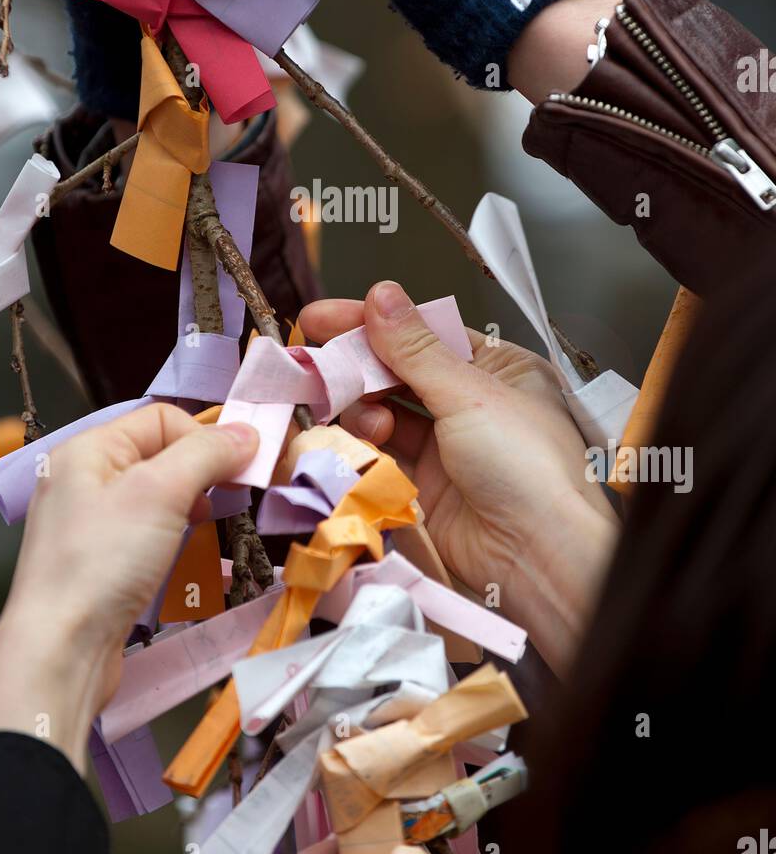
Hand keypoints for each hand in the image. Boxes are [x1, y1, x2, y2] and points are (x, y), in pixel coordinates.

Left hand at [0, 405, 257, 770]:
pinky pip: (148, 538)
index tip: (242, 468)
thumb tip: (248, 432)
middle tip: (235, 497)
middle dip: (204, 474)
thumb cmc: (104, 562)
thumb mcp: (161, 491)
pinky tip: (194, 561)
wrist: (60, 652)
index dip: (204, 437)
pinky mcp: (99, 566)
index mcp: (88, 449)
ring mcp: (89, 526)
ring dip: (193, 509)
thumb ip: (207, 454)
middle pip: (161, 457)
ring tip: (213, 529)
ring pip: (158, 500)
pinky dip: (176, 543)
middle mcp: (84, 481)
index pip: (161, 418)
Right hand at [300, 282, 617, 672]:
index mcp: (499, 369)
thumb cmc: (528, 467)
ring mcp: (448, 447)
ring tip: (369, 423)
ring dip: (364, 410)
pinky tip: (363, 443)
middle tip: (315, 361)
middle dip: (358, 368)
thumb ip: (414, 349)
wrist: (538, 557)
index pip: (426, 333)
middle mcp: (473, 404)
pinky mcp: (425, 487)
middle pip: (399, 372)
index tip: (324, 317)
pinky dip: (366, 445)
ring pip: (385, 412)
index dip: (374, 323)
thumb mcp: (468, 394)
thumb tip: (381, 295)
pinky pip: (383, 454)